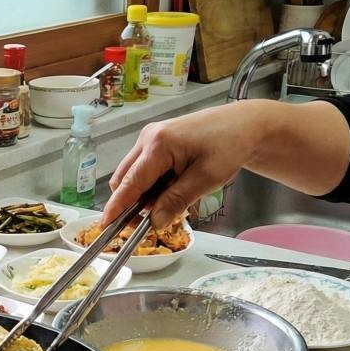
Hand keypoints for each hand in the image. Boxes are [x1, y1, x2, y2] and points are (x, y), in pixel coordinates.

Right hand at [100, 99, 349, 229]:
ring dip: (143, 194)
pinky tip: (172, 187)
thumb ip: (176, 201)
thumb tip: (154, 222)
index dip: (117, 207)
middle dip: (130, 203)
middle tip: (146, 223)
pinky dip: (150, 184)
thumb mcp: (206, 179)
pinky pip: (143, 168)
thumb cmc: (229, 146)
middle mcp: (148, 138)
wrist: (244, 124)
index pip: (130, 183)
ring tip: (170, 201)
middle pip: (124, 179)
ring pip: (132, 174)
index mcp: (158, 144)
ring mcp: (150, 137)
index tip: (105, 226)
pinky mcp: (156, 140)